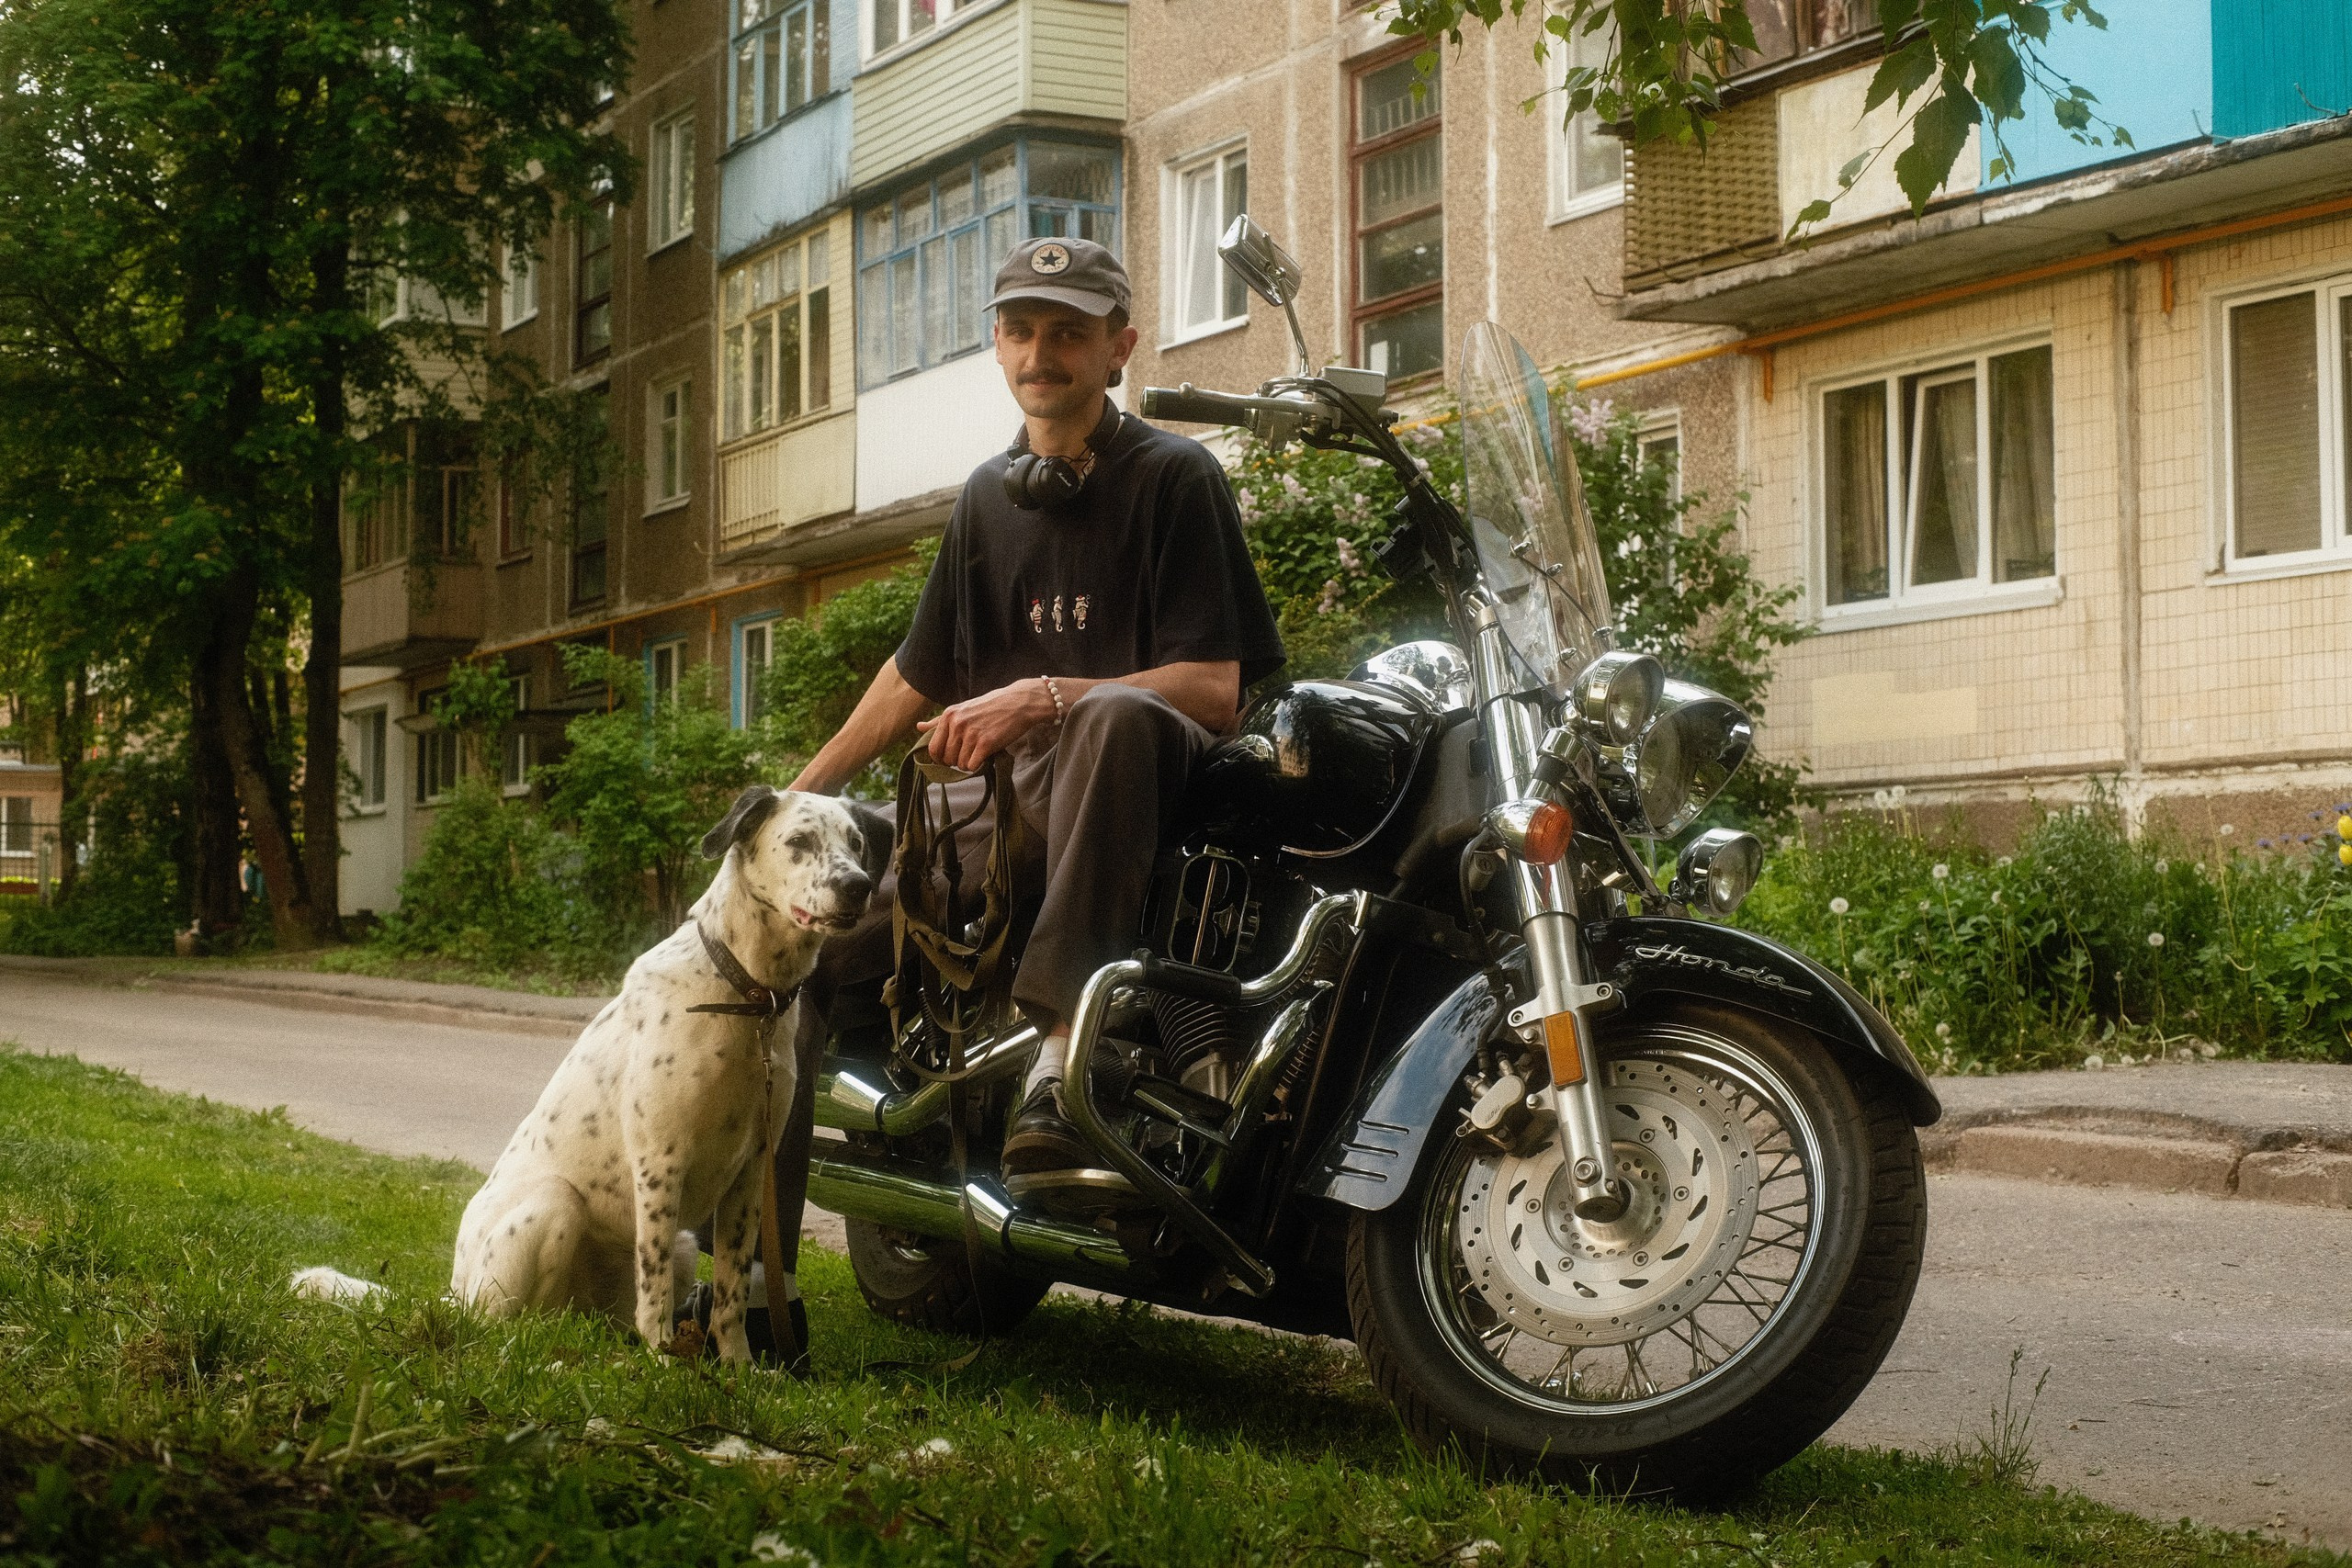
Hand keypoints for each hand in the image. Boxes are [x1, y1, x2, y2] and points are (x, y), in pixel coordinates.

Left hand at [915, 679, 1056, 771]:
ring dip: (968, 763)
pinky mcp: (986, 743)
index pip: (933, 748)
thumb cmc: (990, 706)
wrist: (1018, 703)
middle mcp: (957, 724)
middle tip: (968, 754)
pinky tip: (985, 756)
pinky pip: (972, 766)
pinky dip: (978, 765)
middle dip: (955, 762)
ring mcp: (971, 733)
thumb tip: (919, 727)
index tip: (950, 758)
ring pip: (960, 764)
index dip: (940, 758)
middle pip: (946, 759)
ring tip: (979, 753)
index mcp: (949, 715)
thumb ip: (939, 721)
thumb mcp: (961, 708)